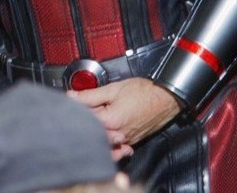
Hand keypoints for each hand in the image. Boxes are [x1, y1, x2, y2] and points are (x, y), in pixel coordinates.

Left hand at [68, 77, 182, 160]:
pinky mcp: (133, 141)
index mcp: (110, 121)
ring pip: (104, 144)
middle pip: (93, 134)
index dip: (75, 111)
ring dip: (96, 136)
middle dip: (84, 126)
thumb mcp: (114, 88)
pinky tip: (107, 139)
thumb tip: (72, 96)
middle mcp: (118, 134)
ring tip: (91, 127)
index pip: (84, 119)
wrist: (167, 97)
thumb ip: (90, 95)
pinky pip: (118, 148)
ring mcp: (126, 140)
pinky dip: (112, 146)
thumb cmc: (145, 92)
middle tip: (78, 117)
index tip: (70, 105)